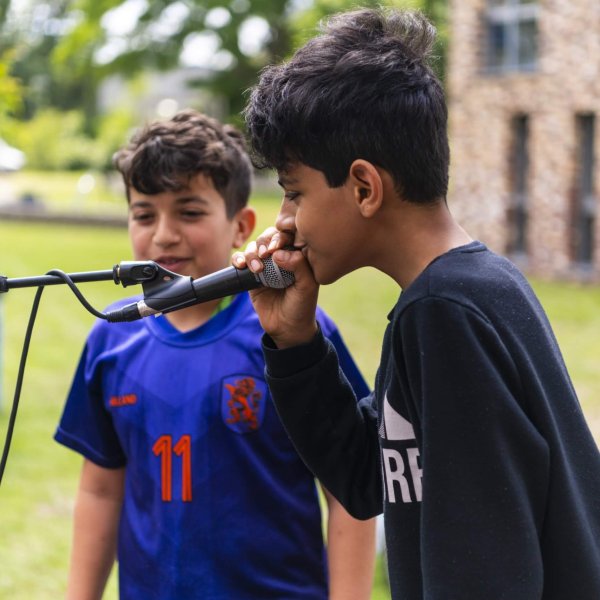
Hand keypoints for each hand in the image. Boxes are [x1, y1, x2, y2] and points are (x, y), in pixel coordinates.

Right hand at [232, 227, 318, 347]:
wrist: (287, 329)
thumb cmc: (302, 307)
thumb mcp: (307, 287)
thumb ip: (299, 266)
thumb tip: (278, 252)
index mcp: (298, 256)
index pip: (288, 235)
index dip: (280, 236)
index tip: (276, 247)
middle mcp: (281, 257)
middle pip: (268, 237)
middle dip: (264, 242)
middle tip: (265, 254)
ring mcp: (266, 266)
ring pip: (254, 247)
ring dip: (252, 253)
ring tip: (257, 268)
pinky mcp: (252, 276)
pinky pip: (242, 261)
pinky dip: (239, 259)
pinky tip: (241, 266)